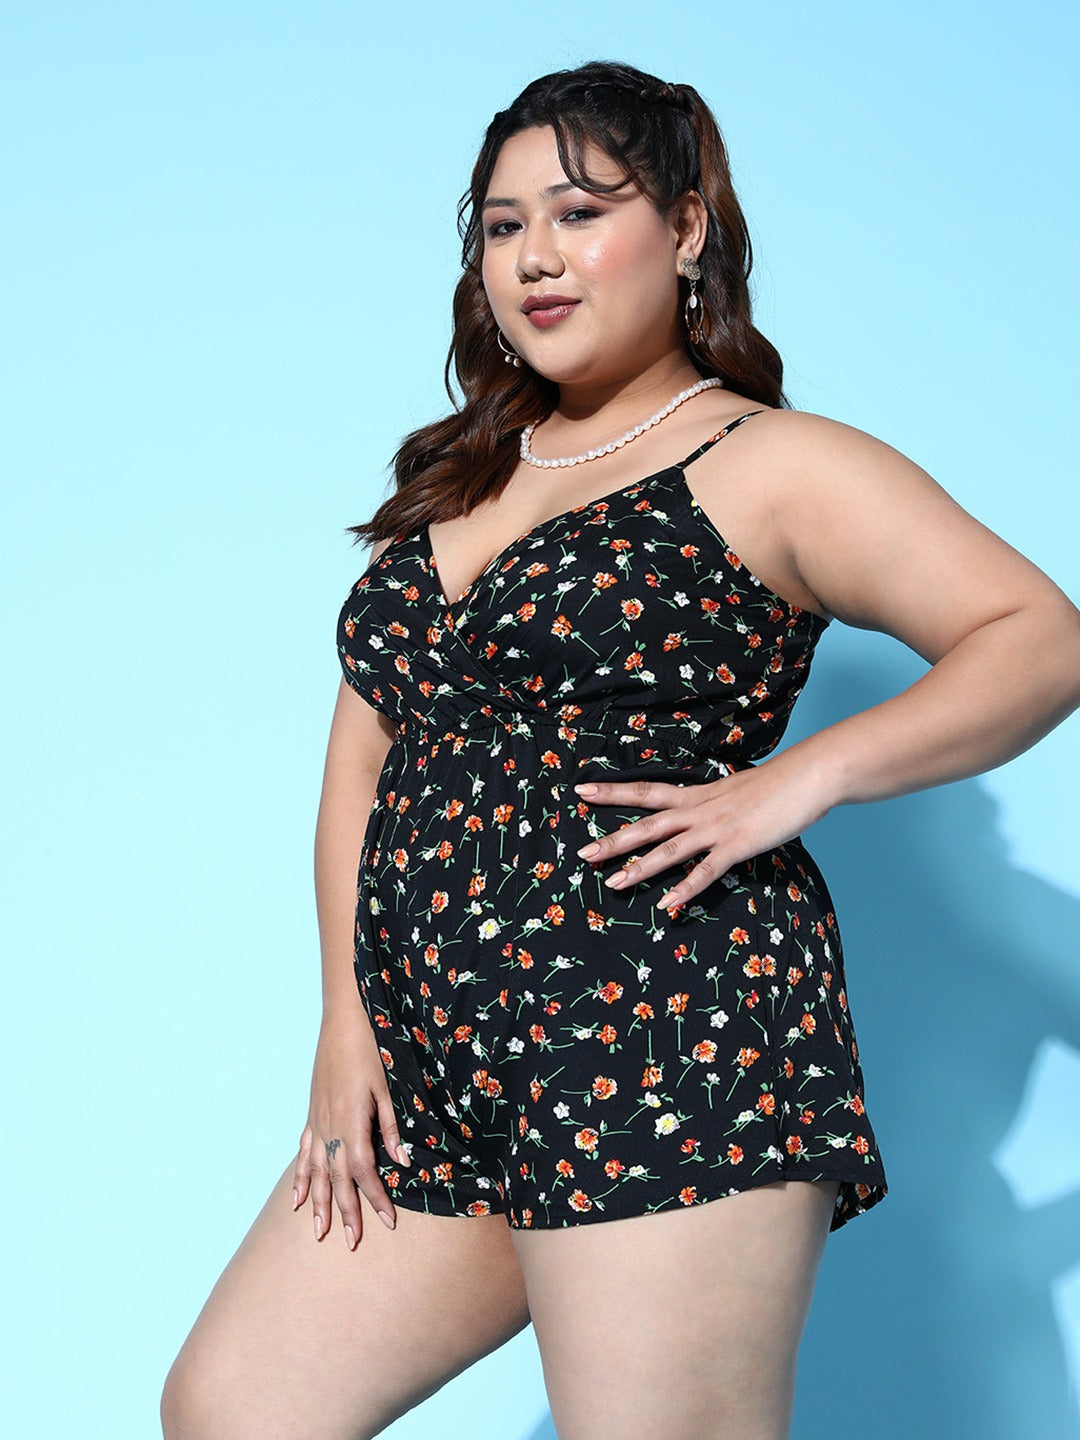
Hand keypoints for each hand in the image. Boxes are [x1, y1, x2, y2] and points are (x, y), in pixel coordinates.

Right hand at [292, 1007, 411, 1247]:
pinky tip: (296, 1199)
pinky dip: (300, 1177)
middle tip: (351, 1243)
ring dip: (318, 1203)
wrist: (344, 1022)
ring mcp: (317, 1122)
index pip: (364, 1172)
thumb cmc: (371, 1051)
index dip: (376, 1199)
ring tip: (318, 1232)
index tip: (388, 1224)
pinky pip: (302, 1154)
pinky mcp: (312, 1115)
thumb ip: (391, 1127)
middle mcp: (330, 1128)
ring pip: (317, 1172)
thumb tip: (402, 1163)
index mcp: (352, 1122)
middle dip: (346, 1212)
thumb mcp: (387, 1088)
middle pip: (338, 1179)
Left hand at [572, 755, 833, 910]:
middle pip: (648, 825)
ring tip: (613, 883)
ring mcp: (717, 828)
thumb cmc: (776, 784)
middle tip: (582, 853)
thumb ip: (712, 804)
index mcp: (697, 794)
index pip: (646, 791)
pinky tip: (668, 907)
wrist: (808, 775)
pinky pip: (706, 872)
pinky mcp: (737, 845)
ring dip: (640, 868)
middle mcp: (700, 810)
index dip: (612, 791)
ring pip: (670, 850)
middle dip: (614, 839)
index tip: (580, 789)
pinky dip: (686, 889)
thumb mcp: (733, 791)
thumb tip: (699, 813)